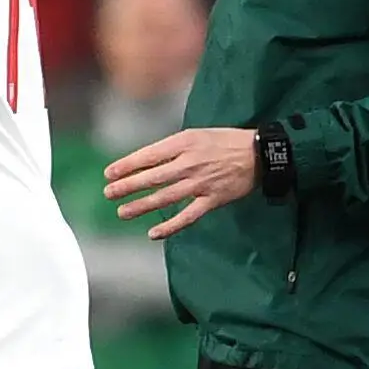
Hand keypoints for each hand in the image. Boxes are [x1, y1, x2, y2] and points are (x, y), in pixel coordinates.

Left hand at [103, 128, 257, 238]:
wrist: (260, 153)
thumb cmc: (226, 141)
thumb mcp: (196, 134)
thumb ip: (173, 147)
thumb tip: (147, 161)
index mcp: (184, 143)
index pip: (149, 155)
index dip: (127, 165)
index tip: (109, 173)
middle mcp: (189, 163)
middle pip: (152, 177)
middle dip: (127, 186)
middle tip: (109, 193)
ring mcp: (200, 183)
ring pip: (165, 197)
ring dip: (141, 206)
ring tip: (122, 212)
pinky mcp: (212, 200)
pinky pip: (187, 216)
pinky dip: (170, 227)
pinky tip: (153, 234)